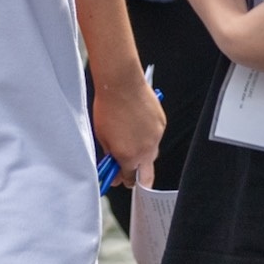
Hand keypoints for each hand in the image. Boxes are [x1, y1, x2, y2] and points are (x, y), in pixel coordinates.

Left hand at [91, 70, 163, 190]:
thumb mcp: (102, 136)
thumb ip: (110, 154)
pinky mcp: (161, 124)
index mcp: (129, 157)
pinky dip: (148, 137)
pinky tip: (138, 127)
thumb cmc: (108, 107)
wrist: (121, 84)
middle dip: (137, 177)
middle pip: (146, 175)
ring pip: (152, 154)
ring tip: (130, 142)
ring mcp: (156, 137)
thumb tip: (112, 162)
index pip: (129, 179)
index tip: (117, 177)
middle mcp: (146, 150)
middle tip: (127, 171)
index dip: (121, 179)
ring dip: (142, 154)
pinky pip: (156, 137)